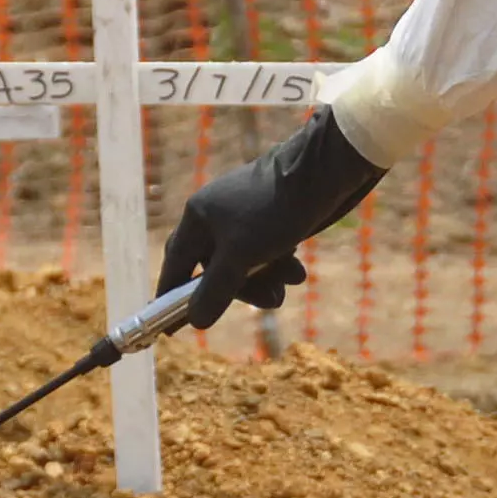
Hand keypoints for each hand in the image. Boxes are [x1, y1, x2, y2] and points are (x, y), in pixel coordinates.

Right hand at [154, 112, 387, 328]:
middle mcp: (216, 215)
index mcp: (198, 218)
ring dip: (267, 278)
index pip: (175, 263)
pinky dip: (279, 262)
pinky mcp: (270, 214)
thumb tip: (195, 321)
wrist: (322, 172)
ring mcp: (244, 214)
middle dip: (243, 289)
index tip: (174, 325)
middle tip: (270, 302)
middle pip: (215, 268)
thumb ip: (215, 291)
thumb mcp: (240, 257)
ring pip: (245, 262)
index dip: (173, 294)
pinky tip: (297, 268)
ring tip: (293, 282)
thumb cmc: (273, 212)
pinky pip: (266, 249)